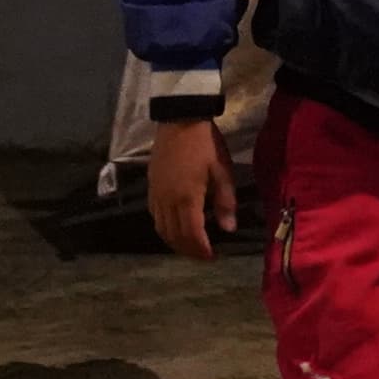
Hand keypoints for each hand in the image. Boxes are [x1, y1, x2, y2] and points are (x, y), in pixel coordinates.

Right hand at [148, 118, 236, 261]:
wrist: (179, 120)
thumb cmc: (205, 145)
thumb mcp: (222, 172)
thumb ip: (225, 202)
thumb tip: (228, 229)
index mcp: (186, 198)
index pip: (191, 234)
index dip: (201, 250)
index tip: (212, 258)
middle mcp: (167, 201)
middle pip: (174, 235)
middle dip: (188, 250)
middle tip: (202, 256)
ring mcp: (155, 195)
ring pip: (161, 228)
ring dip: (175, 242)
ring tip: (190, 247)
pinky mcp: (150, 187)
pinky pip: (154, 216)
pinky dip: (164, 228)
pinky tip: (175, 227)